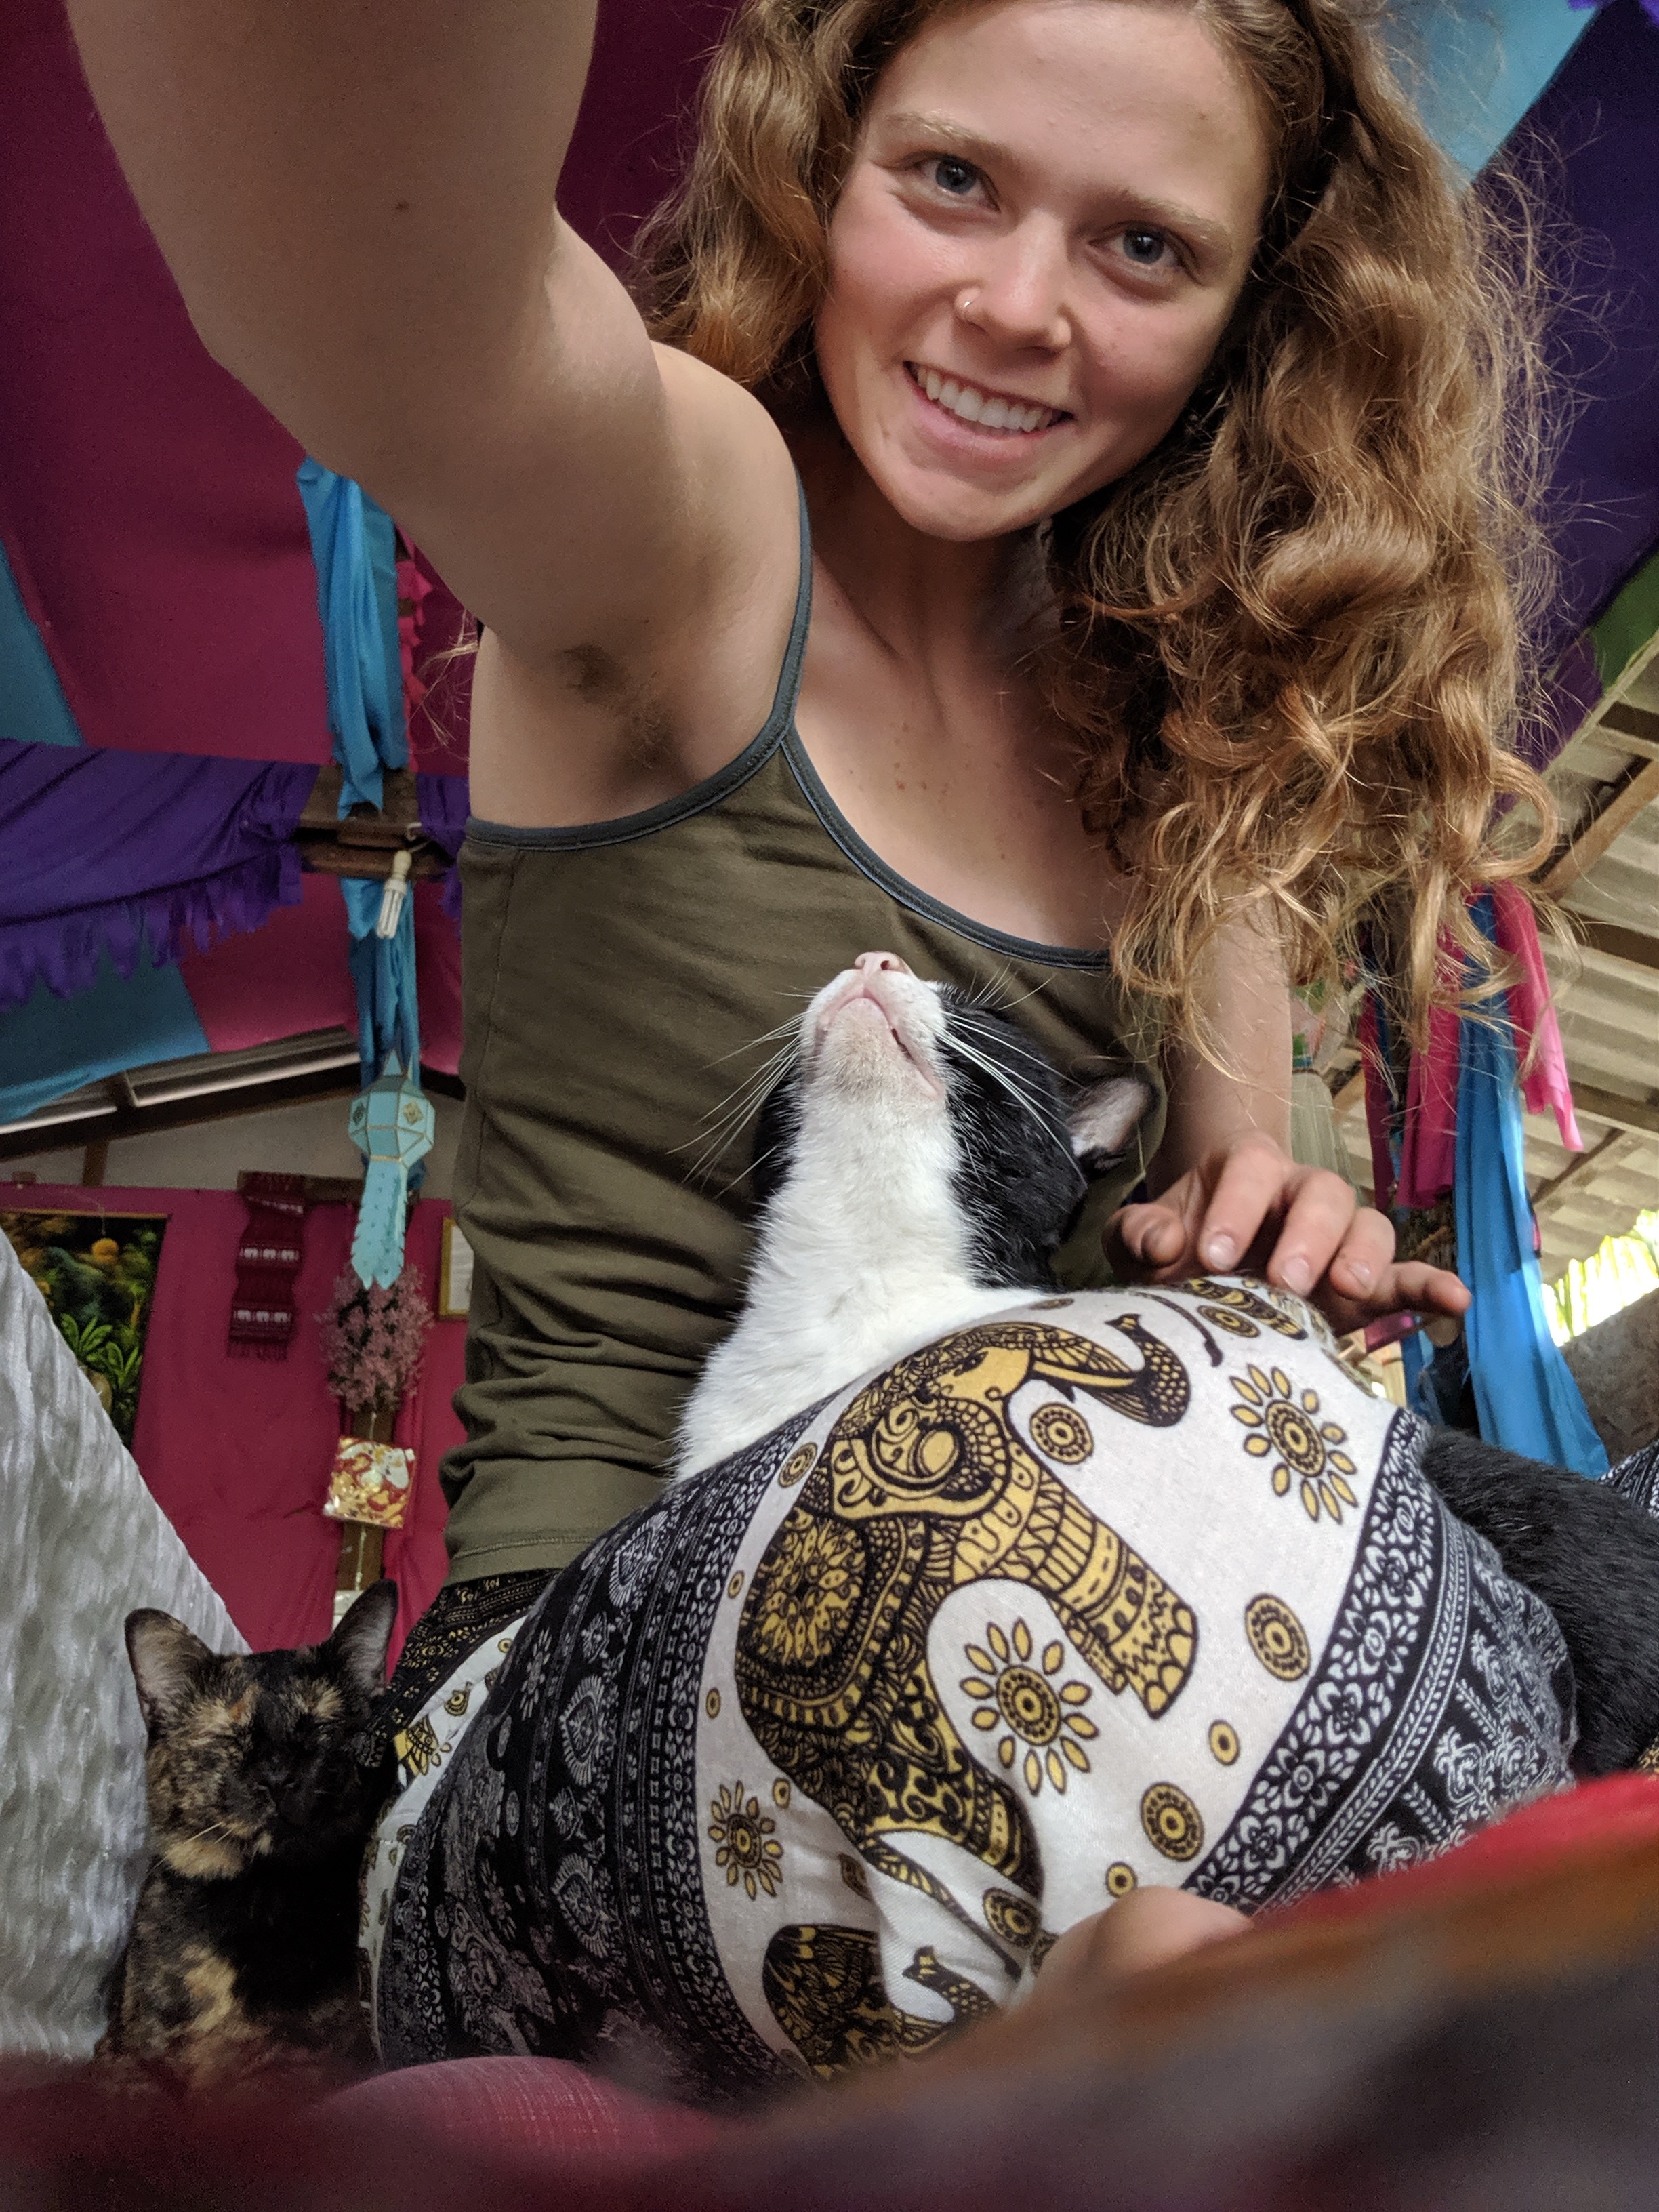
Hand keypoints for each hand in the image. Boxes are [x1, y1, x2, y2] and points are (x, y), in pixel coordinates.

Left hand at [1106, 1132, 1469, 1335]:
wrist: (1201, 1273)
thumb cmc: (1174, 1246)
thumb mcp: (1141, 1238)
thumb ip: (1137, 1232)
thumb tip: (1163, 1241)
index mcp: (1246, 1170)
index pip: (1252, 1168)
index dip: (1236, 1207)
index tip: (1212, 1257)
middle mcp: (1301, 1194)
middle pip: (1323, 1192)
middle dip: (1307, 1236)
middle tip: (1284, 1282)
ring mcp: (1339, 1239)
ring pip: (1370, 1227)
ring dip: (1364, 1258)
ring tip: (1347, 1293)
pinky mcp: (1366, 1285)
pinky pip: (1407, 1278)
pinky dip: (1431, 1287)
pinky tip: (1454, 1301)